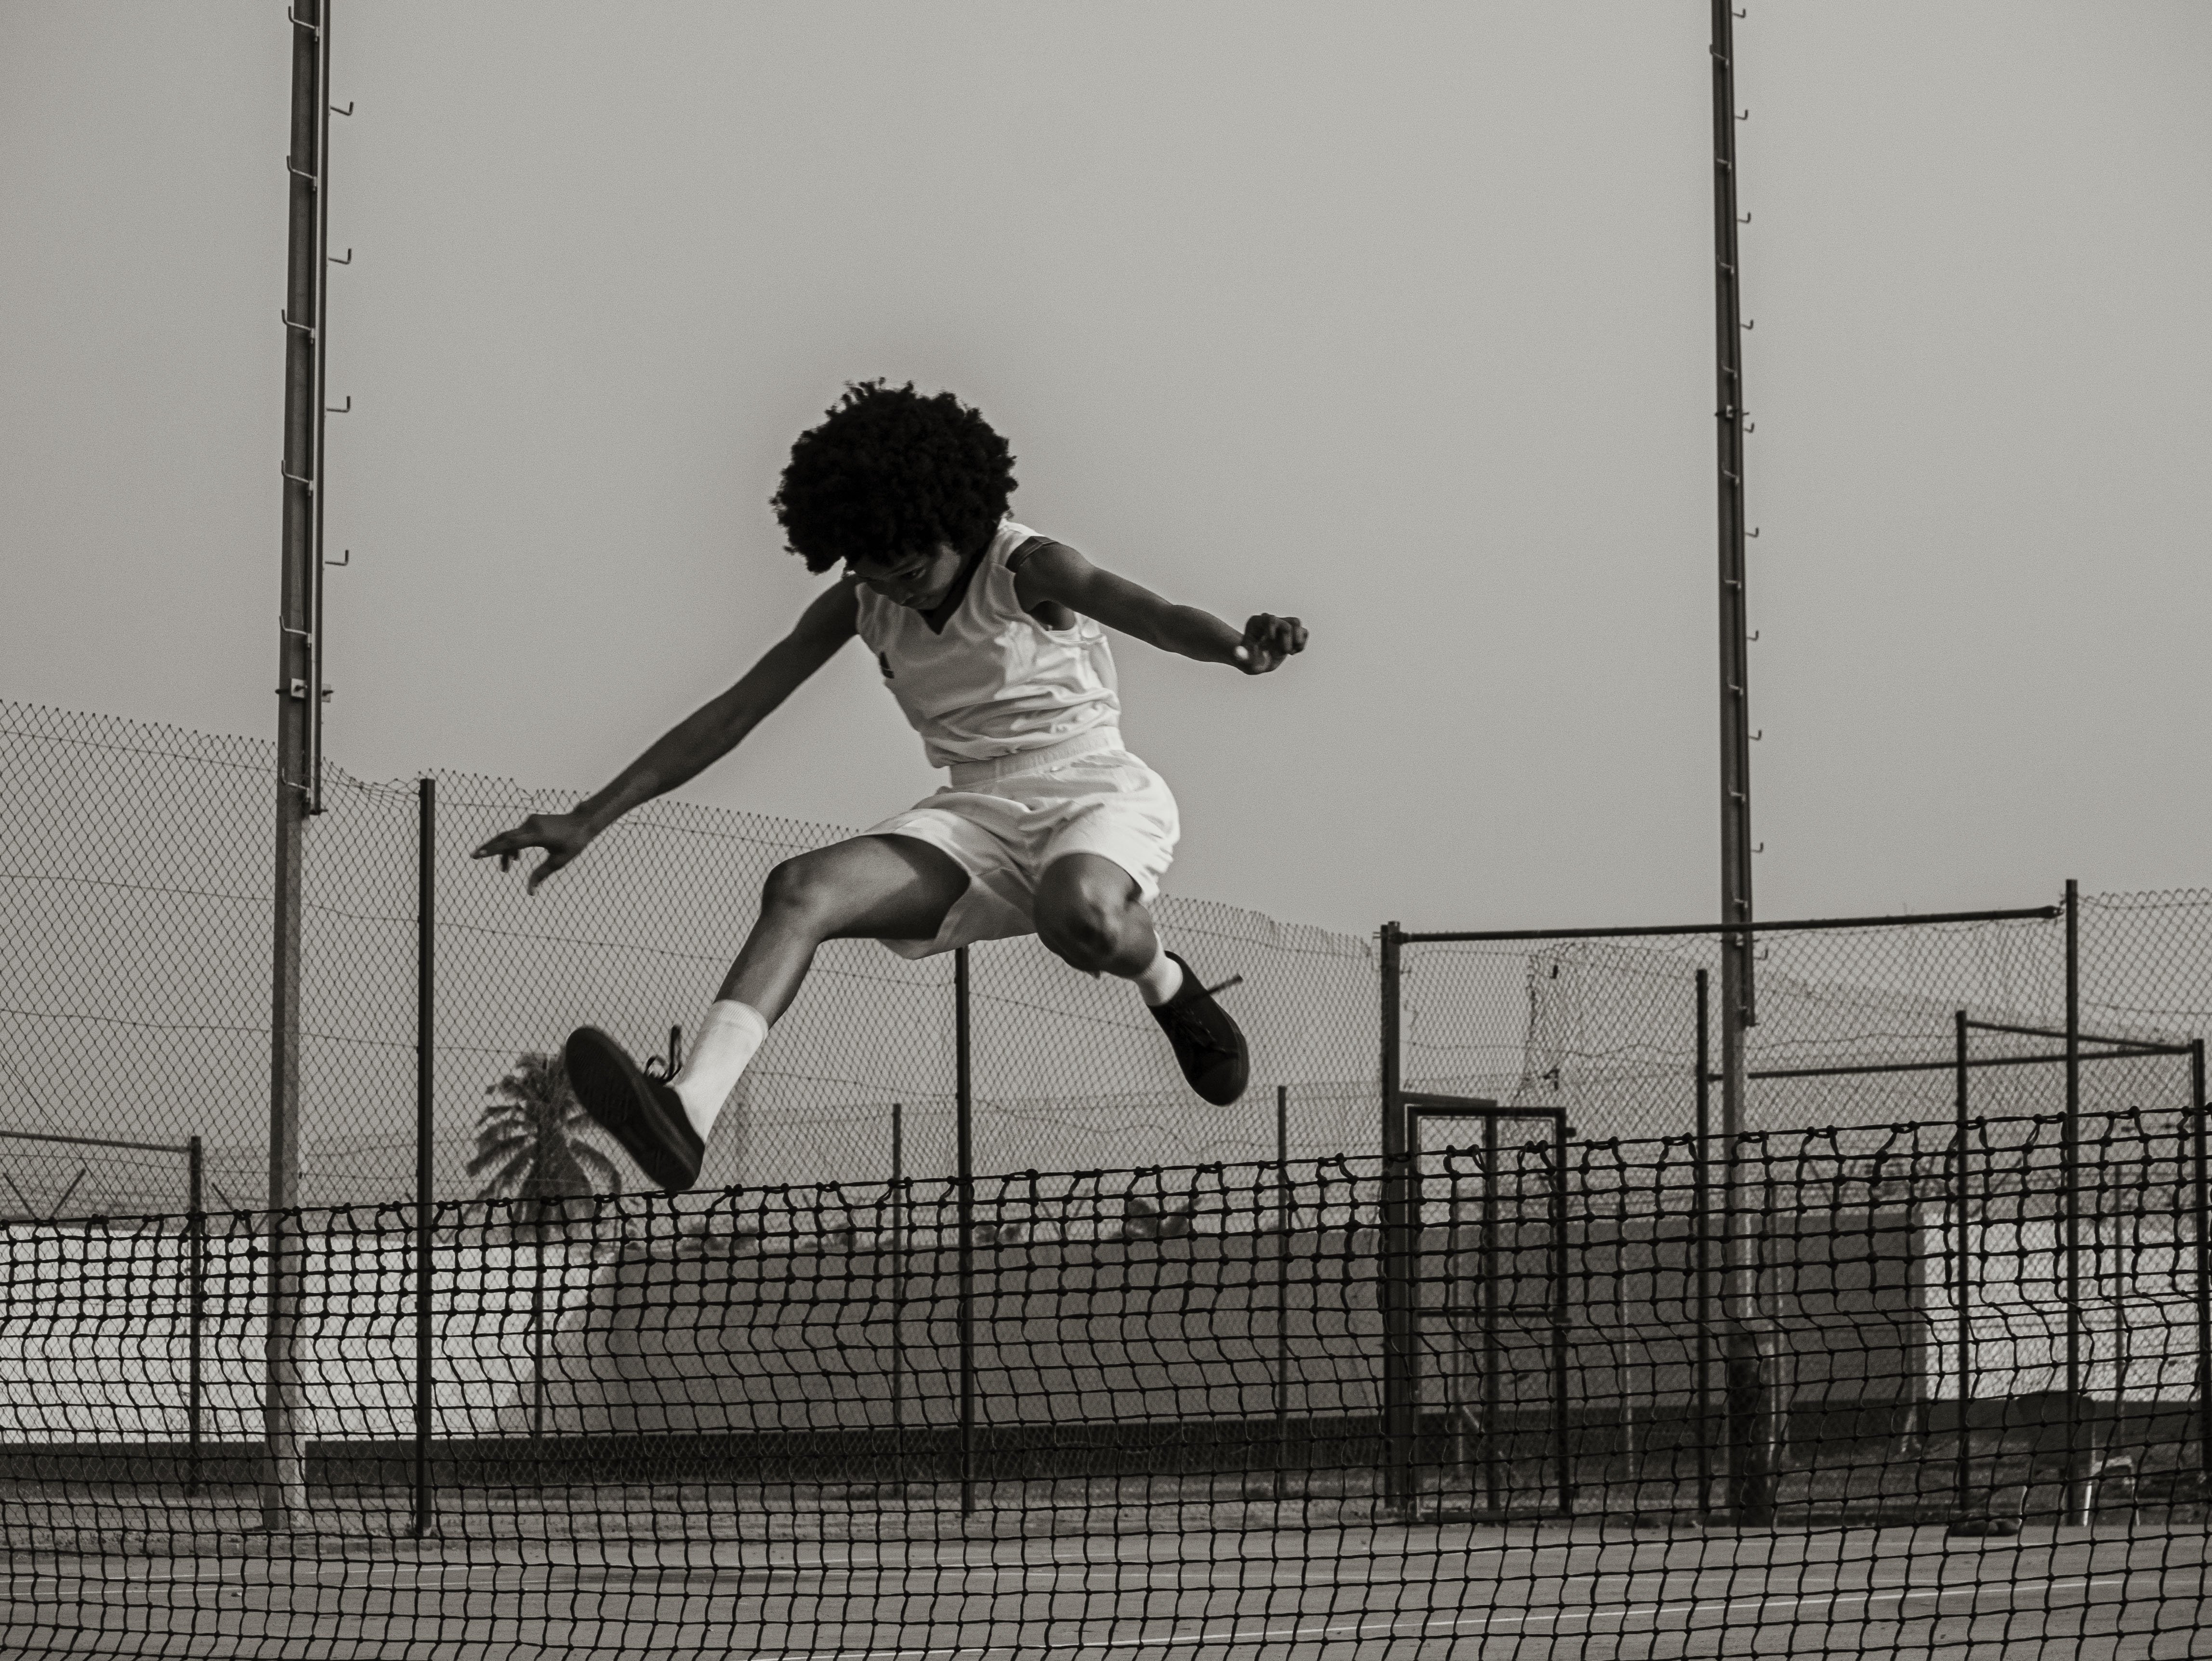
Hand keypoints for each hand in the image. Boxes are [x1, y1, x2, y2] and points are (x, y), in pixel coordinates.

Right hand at [471, 810, 596, 893]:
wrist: (582, 822)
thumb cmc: (573, 843)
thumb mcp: (558, 862)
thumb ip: (541, 875)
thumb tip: (530, 892)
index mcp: (537, 836)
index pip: (510, 843)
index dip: (493, 850)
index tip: (477, 854)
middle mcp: (531, 825)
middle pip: (504, 837)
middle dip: (490, 848)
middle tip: (474, 857)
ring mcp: (531, 821)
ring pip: (510, 836)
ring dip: (505, 852)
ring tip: (506, 869)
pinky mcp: (532, 821)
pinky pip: (517, 833)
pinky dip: (513, 845)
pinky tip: (515, 859)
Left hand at [1230, 614, 1306, 674]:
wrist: (1256, 662)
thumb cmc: (1249, 660)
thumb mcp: (1244, 661)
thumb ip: (1242, 657)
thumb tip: (1237, 653)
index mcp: (1256, 623)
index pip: (1269, 619)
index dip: (1274, 628)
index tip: (1271, 639)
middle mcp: (1270, 621)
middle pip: (1287, 622)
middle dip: (1287, 639)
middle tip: (1284, 652)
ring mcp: (1282, 625)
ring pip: (1296, 623)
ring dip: (1297, 640)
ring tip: (1289, 652)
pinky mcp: (1291, 633)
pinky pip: (1304, 632)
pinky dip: (1301, 644)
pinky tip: (1292, 653)